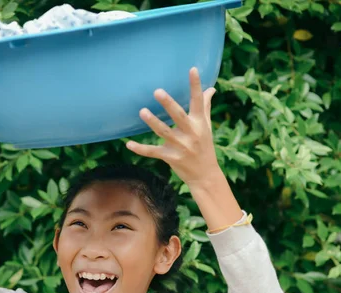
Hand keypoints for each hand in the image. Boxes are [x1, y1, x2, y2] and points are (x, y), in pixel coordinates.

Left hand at [126, 67, 220, 187]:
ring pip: (164, 133)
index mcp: (199, 123)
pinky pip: (153, 152)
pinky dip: (141, 149)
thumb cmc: (205, 146)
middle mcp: (191, 133)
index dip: (195, 85)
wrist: (205, 175)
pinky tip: (128, 144)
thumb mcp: (206, 126)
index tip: (192, 69)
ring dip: (153, 122)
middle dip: (168, 104)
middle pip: (178, 116)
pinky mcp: (171, 158)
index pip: (198, 101)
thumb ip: (205, 106)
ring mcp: (181, 146)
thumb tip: (211, 88)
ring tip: (142, 111)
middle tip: (157, 91)